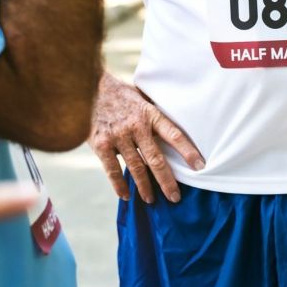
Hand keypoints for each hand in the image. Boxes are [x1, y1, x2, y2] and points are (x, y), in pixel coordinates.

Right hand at [89, 73, 204, 203]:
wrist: (86, 86)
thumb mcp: (142, 97)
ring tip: (152, 200)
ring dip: (145, 187)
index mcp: (149, 114)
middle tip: (175, 197)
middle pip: (156, 159)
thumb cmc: (121, 94)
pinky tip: (126, 196)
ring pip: (136, 167)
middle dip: (167, 181)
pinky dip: (119, 185)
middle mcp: (135, 126)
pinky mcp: (100, 144)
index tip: (200, 166)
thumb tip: (180, 121)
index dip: (187, 151)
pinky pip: (112, 169)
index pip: (173, 135)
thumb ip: (156, 113)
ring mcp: (117, 136)